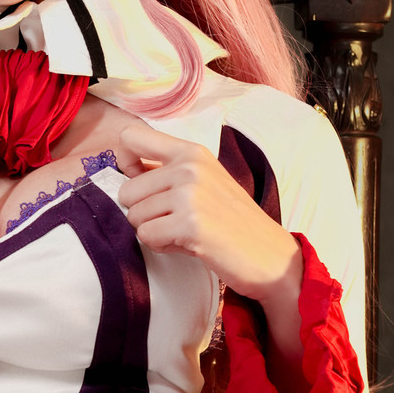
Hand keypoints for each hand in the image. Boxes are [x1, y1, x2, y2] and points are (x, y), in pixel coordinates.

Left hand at [116, 121, 300, 307]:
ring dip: (153, 232)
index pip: (130, 138)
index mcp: (191, 152)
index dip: (124, 163)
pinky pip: (146, 236)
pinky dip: (161, 246)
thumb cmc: (232, 222)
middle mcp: (189, 167)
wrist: (269, 255)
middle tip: (173, 221)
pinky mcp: (190, 224)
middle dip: (142, 213)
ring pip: (134, 216)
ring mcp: (190, 195)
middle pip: (126, 191)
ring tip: (184, 232)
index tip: (139, 181)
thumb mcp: (204, 182)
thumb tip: (125, 172)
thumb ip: (168, 172)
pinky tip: (187, 244)